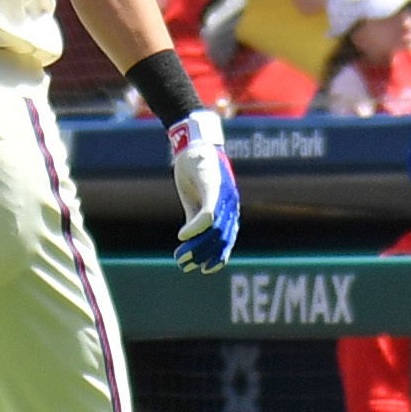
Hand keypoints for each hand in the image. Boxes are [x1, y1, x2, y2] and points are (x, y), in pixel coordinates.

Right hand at [166, 108, 239, 273]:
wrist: (193, 141)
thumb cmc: (194, 169)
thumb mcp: (194, 198)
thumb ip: (196, 218)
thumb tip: (190, 240)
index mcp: (228, 208)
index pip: (228, 239)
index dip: (218, 257)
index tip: (204, 269)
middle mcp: (230, 203)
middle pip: (221, 239)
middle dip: (203, 256)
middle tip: (185, 265)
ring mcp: (223, 195)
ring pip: (215, 231)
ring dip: (197, 247)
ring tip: (181, 257)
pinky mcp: (213, 186)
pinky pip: (207, 215)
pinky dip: (195, 228)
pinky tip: (181, 236)